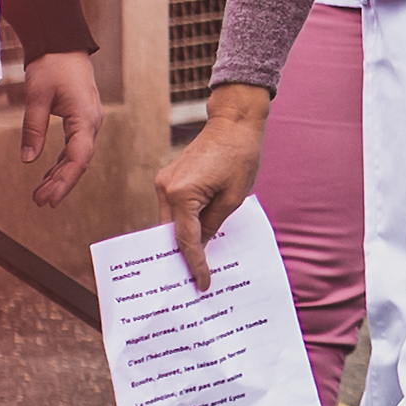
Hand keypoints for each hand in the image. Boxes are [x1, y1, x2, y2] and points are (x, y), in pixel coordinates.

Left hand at [14, 50, 102, 208]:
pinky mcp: (81, 119)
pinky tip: (47, 175)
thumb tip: (27, 160)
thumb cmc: (52, 66)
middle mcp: (92, 123)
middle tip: (40, 202)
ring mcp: (88, 122)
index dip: (64, 181)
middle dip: (61, 184)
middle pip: (79, 162)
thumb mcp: (37, 97)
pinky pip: (73, 147)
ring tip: (40, 194)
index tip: (48, 199)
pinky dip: (60, 163)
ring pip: (77, 157)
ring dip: (60, 176)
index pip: (78, 158)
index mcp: (86, 118)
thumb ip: (33, 129)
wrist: (63, 44)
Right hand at [158, 89, 266, 281]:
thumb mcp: (233, 197)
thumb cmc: (240, 156)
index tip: (202, 283)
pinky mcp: (169, 178)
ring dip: (182, 239)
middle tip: (193, 282)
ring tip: (196, 263)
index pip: (185, 239)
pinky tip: (196, 236)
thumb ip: (214, 225)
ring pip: (170, 222)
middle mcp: (166, 188)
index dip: (195, 263)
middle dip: (182, 256)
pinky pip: (174, 209)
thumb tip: (201, 246)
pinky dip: (183, 223)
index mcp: (182, 194)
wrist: (234, 122)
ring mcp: (164, 182)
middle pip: (171, 233)